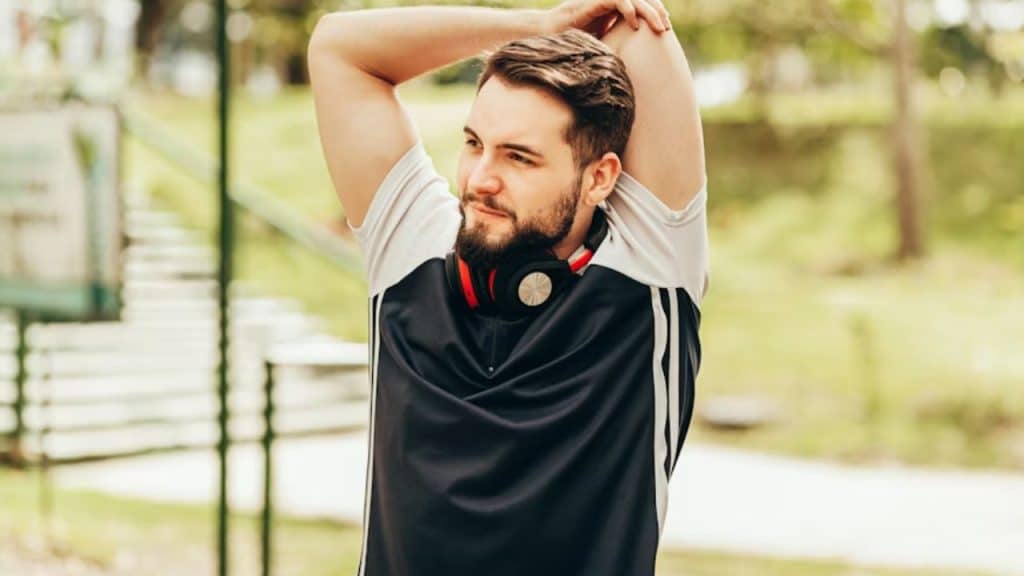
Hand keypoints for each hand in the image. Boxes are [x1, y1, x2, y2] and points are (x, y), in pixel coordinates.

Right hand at [545, 0, 670, 37]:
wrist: (547, 34)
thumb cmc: (571, 41)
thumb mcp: (601, 42)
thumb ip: (616, 41)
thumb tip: (635, 61)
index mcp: (613, 7)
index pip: (640, 3)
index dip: (654, 13)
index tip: (665, 28)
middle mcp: (610, 0)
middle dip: (657, 12)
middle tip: (667, 28)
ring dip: (649, 12)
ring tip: (660, 27)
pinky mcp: (595, 1)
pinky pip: (618, 0)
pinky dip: (629, 11)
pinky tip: (635, 26)